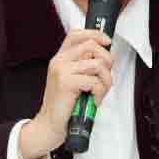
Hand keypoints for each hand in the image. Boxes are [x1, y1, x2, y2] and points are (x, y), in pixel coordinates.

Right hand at [19, 29, 113, 158]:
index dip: (96, 34)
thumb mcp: (75, 79)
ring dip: (106, 80)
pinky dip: (100, 93)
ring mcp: (61, 70)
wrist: (50, 124)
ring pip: (98, 64)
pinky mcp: (66, 82)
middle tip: (105, 77)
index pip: (77, 35)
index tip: (107, 42)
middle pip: (92, 46)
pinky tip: (93, 100)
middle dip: (107, 61)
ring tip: (99, 91)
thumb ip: (85, 65)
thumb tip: (106, 55)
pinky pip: (95, 82)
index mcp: (61, 58)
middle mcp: (59, 61)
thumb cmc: (66, 104)